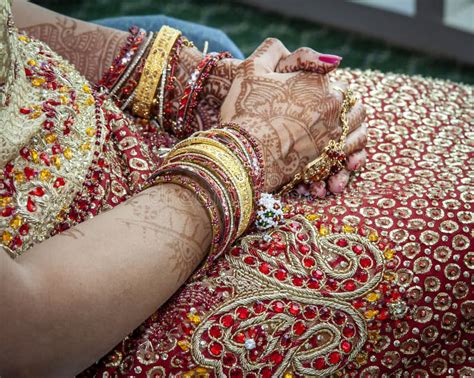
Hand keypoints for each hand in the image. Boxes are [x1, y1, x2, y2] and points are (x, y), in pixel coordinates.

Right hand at [220, 38, 366, 192]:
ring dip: (350, 121)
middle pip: (346, 97)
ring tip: (334, 125)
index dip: (315, 81)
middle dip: (335, 100)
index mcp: (317, 81)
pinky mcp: (330, 157)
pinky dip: (351, 146)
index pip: (328, 74)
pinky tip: (340, 145)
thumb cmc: (244, 111)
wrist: (244, 155)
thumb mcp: (251, 69)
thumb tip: (288, 46)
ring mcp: (333, 133)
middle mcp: (332, 105)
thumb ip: (272, 50)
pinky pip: (353, 148)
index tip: (298, 92)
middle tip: (316, 109)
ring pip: (357, 122)